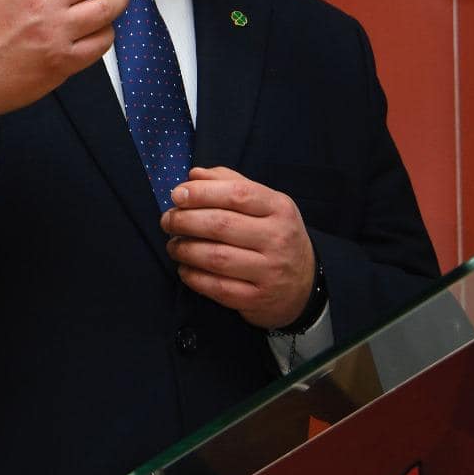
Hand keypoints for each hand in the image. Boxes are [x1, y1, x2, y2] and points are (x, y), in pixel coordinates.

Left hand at [160, 166, 314, 328]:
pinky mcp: (257, 299)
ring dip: (185, 249)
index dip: (202, 193)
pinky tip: (184, 268)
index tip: (177, 195)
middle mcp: (277, 239)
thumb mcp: (265, 203)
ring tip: (173, 245)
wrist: (306, 285)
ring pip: (216, 257)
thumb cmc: (275, 235)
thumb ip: (230, 183)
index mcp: (279, 208)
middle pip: (221, 225)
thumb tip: (194, 175)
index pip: (237, 194)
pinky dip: (193, 276)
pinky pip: (217, 288)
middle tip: (167, 221)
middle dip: (185, 221)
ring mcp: (269, 271)